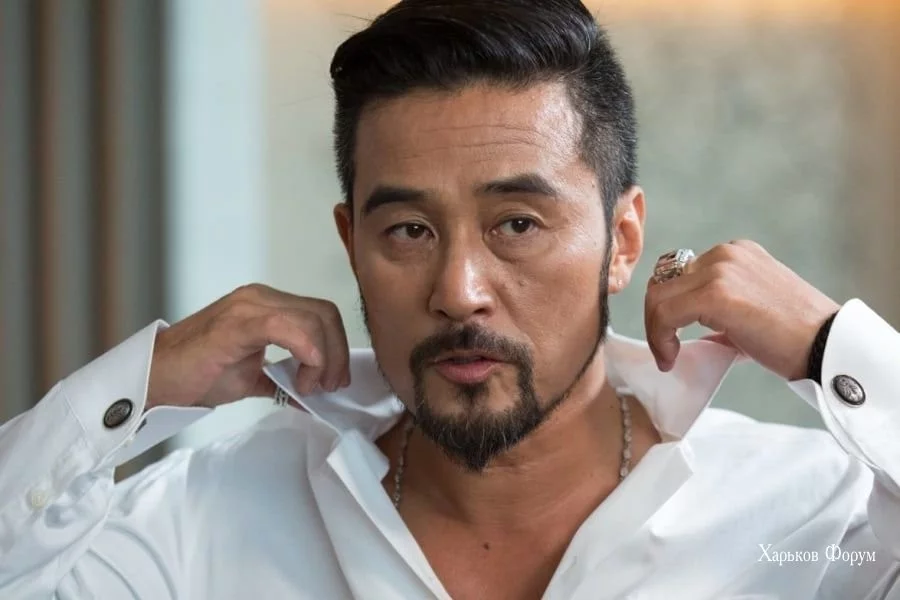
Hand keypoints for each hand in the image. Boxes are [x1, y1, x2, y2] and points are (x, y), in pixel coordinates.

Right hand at [148, 284, 349, 408]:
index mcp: (266, 305)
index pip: (320, 314)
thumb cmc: (195, 376)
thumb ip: (281, 378)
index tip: (333, 381)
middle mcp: (260, 297)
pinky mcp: (237, 323)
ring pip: (313, 318)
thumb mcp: (251, 378)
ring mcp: (248, 306)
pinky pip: (287, 328)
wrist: (153, 381)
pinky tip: (301, 379)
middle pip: (324, 313)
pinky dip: (307, 353)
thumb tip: (309, 393)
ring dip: (325, 358)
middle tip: (329, 387)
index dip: (337, 348)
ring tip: (310, 387)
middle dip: (338, 353)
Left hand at [644, 240, 839, 380]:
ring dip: (655, 330)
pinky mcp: (715, 293)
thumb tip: (686, 332)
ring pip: (658, 297)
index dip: (667, 308)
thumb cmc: (795, 337)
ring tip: (669, 357)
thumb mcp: (750, 311)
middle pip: (662, 282)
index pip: (677, 273)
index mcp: (734, 253)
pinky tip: (672, 358)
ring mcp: (719, 270)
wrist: (825, 346)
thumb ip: (717, 313)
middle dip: (656, 318)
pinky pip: (666, 314)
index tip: (671, 340)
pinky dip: (660, 338)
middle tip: (665, 350)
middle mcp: (724, 254)